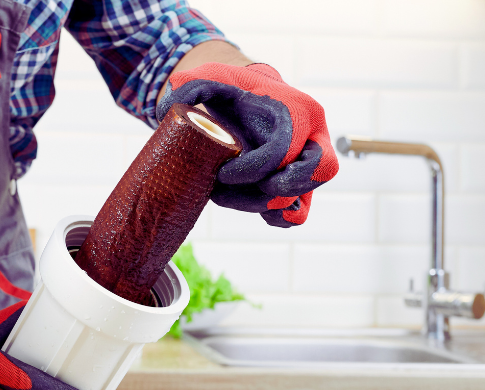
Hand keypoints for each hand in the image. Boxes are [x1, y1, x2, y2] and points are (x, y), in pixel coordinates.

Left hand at [157, 62, 338, 226]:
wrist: (255, 97)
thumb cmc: (238, 88)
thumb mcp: (215, 76)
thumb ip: (193, 83)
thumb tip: (167, 109)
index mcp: (302, 112)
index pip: (284, 150)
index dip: (250, 169)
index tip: (222, 173)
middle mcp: (316, 139)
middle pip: (309, 176)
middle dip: (264, 190)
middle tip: (230, 185)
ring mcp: (310, 165)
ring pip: (299, 203)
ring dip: (259, 207)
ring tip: (226, 196)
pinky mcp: (301, 186)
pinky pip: (298, 215)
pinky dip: (274, 218)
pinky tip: (245, 203)